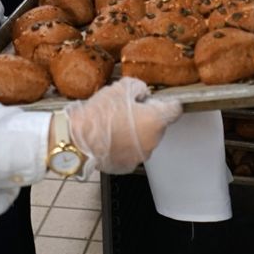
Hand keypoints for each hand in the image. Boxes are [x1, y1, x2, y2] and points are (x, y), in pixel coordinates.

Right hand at [66, 77, 180, 173]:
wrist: (79, 140)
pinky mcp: (128, 165)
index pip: (175, 110)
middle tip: (129, 108)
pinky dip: (127, 144)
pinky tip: (112, 136)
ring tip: (117, 122)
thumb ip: (139, 87)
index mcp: (155, 120)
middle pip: (158, 125)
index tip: (163, 101)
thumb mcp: (121, 87)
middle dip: (148, 116)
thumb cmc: (99, 114)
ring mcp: (141, 156)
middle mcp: (153, 141)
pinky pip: (133, 150)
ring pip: (145, 138)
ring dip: (137, 131)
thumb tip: (143, 93)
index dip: (168, 102)